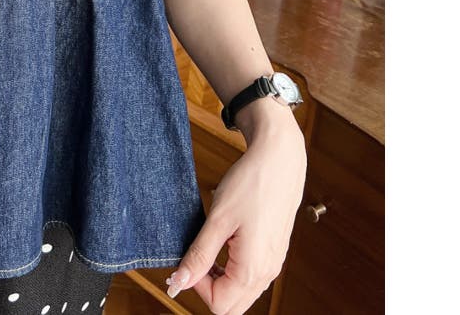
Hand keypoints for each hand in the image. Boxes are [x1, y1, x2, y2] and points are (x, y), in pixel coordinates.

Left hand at [166, 110, 306, 313]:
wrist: (279, 160)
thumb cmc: (251, 184)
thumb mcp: (218, 219)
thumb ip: (199, 255)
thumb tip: (179, 282)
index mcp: (254, 269)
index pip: (219, 305)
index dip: (196, 286)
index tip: (188, 259)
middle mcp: (268, 272)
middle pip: (232, 305)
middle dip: (209, 288)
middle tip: (197, 256)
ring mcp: (273, 263)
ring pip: (242, 292)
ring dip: (221, 279)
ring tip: (211, 246)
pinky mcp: (274, 252)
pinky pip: (252, 276)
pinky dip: (234, 270)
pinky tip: (226, 243)